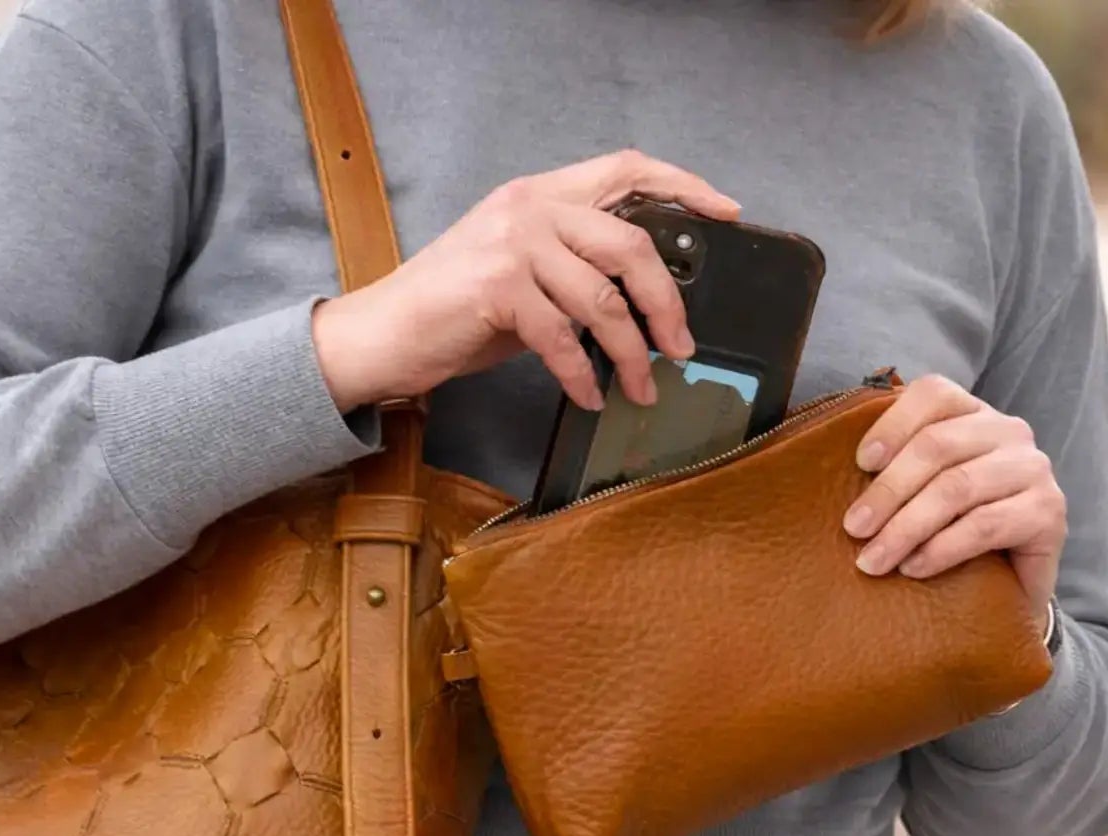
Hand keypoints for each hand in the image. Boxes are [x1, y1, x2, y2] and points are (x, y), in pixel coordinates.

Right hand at [311, 150, 739, 412]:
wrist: (382, 334)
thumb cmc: (453, 311)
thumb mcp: (523, 273)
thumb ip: (575, 268)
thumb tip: (645, 301)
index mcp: (540, 193)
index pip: (625, 167)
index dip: (681, 184)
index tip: (724, 211)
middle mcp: (529, 206)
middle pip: (630, 243)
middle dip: (666, 303)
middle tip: (681, 347)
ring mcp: (512, 243)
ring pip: (602, 300)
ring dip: (631, 354)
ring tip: (640, 388)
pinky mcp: (496, 287)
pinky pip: (563, 337)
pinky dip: (582, 375)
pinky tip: (588, 396)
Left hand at [843, 375, 1064, 629]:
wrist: (1012, 587)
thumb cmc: (953, 532)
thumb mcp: (921, 493)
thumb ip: (893, 470)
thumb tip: (828, 472)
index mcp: (974, 414)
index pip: (934, 394)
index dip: (893, 424)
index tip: (859, 463)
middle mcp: (1009, 432)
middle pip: (938, 446)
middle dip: (886, 490)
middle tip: (852, 530)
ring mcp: (1033, 470)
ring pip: (957, 488)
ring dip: (906, 527)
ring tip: (873, 560)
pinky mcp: (1049, 513)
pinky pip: (985, 526)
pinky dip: (942, 549)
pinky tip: (914, 568)